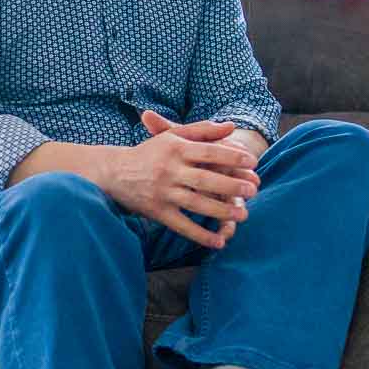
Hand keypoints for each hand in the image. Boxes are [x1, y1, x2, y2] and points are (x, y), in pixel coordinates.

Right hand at [94, 110, 258, 248]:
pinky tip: (219, 242)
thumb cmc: (150, 152)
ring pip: (197, 203)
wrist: (114, 172)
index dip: (232, 156)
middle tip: (254, 189)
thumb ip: (202, 131)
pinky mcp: (157, 212)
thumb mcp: (173, 137)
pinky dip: (200, 235)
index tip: (253, 161)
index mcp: (175, 149)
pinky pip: (182, 226)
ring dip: (222, 210)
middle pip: (206, 179)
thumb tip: (232, 126)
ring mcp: (163, 192)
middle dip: (232, 184)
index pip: (209, 152)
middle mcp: (169, 170)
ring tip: (244, 214)